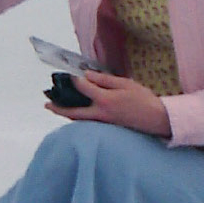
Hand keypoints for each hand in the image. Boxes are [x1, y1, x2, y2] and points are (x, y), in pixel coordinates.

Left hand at [47, 70, 171, 136]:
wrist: (157, 119)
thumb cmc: (143, 99)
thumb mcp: (125, 83)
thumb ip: (104, 79)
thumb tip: (86, 75)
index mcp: (104, 100)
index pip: (82, 87)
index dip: (75, 79)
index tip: (70, 74)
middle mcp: (100, 114)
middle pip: (73, 112)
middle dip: (58, 107)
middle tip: (46, 103)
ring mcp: (103, 123)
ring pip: (79, 120)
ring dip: (66, 114)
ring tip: (55, 109)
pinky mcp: (107, 128)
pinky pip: (87, 123)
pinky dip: (78, 119)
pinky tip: (75, 114)